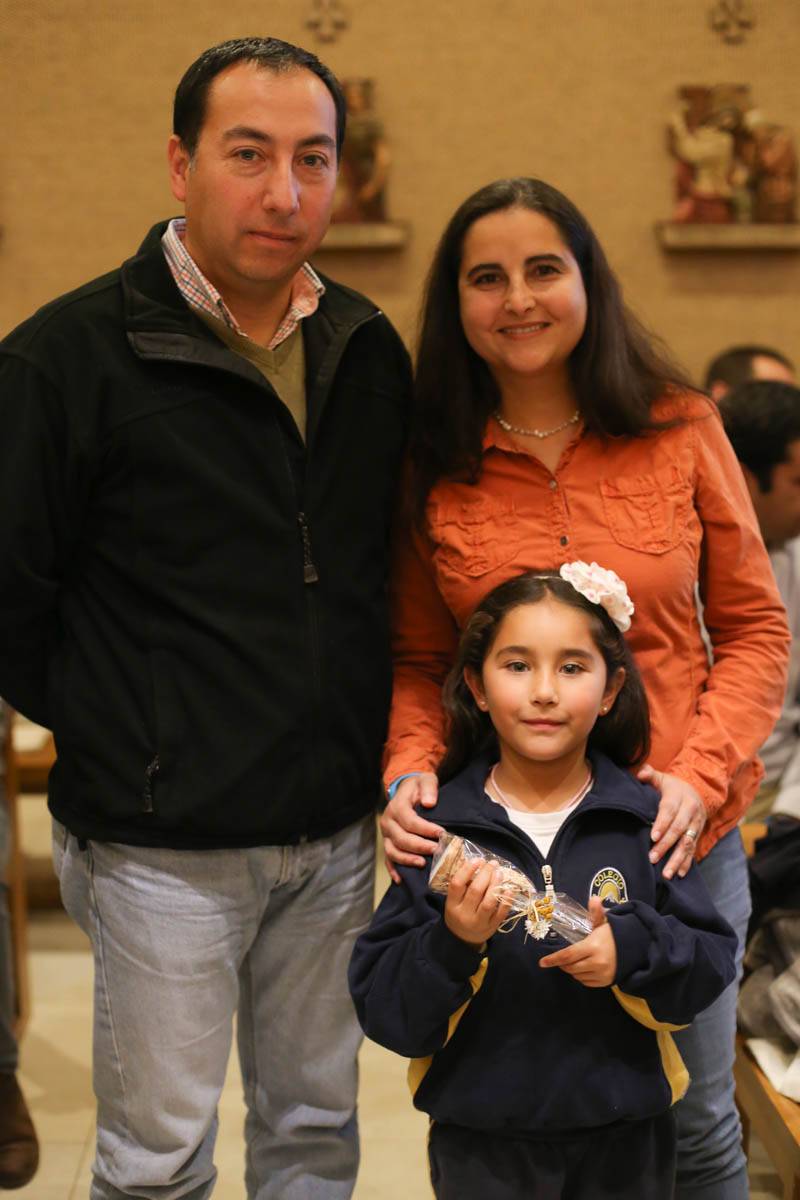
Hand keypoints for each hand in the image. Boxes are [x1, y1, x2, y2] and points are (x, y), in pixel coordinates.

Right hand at [380, 772, 441, 882]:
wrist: (407, 790)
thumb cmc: (419, 787)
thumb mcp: (426, 780)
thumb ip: (428, 788)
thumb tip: (429, 803)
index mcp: (397, 806)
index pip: (409, 821)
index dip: (425, 829)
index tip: (442, 834)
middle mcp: (388, 821)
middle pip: (401, 838)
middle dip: (419, 846)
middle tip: (437, 851)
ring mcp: (386, 834)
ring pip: (392, 851)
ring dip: (407, 859)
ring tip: (423, 864)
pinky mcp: (388, 843)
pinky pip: (388, 858)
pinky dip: (393, 869)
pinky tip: (400, 879)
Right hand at [444, 860, 511, 948]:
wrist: (462, 940)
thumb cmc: (458, 914)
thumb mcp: (453, 902)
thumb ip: (462, 887)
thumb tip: (477, 864)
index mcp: (452, 905)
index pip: (457, 884)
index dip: (467, 870)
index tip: (477, 860)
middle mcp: (464, 913)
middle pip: (475, 891)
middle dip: (485, 874)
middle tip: (492, 863)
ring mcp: (479, 922)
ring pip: (488, 902)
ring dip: (495, 885)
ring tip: (499, 873)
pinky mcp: (491, 927)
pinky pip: (500, 914)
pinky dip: (506, 901)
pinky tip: (509, 890)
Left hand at [539, 897, 616, 986]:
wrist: (633, 948)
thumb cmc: (613, 934)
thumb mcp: (603, 923)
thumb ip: (595, 912)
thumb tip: (594, 899)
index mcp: (593, 946)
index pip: (567, 956)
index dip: (553, 960)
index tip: (542, 962)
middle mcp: (597, 962)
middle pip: (570, 967)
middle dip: (561, 963)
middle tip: (561, 958)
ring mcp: (602, 974)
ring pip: (577, 976)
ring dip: (572, 970)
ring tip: (575, 960)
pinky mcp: (605, 982)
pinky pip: (586, 982)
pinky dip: (581, 976)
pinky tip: (584, 967)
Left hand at [638, 765, 706, 879]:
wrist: (697, 791)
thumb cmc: (672, 787)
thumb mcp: (662, 778)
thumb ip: (650, 775)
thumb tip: (641, 773)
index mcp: (679, 796)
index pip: (670, 811)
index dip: (662, 823)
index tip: (653, 836)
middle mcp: (690, 811)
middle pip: (678, 829)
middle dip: (666, 845)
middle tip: (653, 858)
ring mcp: (696, 825)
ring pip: (687, 843)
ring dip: (676, 859)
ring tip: (666, 873)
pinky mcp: (697, 835)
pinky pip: (693, 850)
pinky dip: (686, 863)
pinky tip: (678, 874)